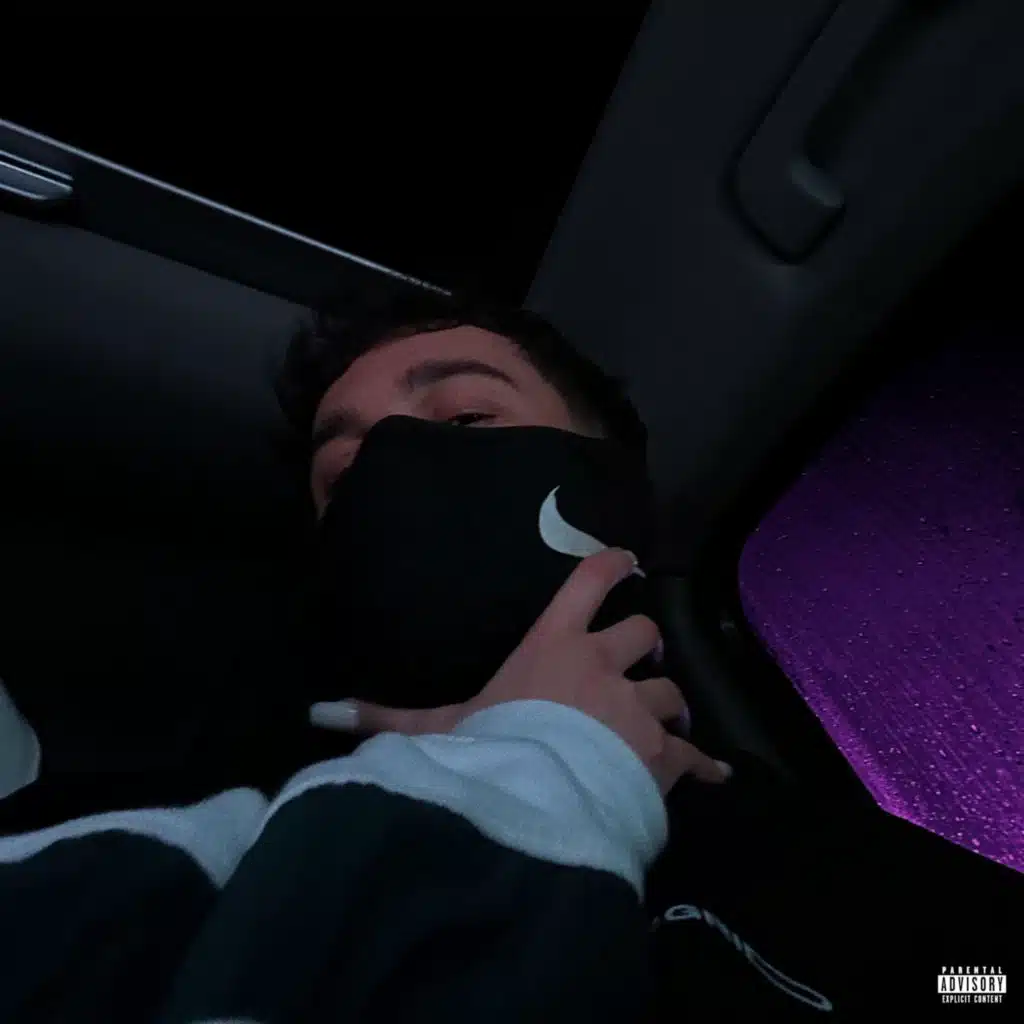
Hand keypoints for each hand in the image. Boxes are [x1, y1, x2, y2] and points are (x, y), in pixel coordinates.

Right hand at [311, 548, 730, 793]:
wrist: (530, 801)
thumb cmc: (482, 749)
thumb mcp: (430, 727)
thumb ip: (381, 714)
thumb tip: (318, 710)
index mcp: (553, 644)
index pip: (590, 582)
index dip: (612, 566)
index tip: (626, 562)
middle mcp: (602, 664)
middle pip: (644, 632)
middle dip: (643, 645)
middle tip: (635, 663)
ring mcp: (637, 709)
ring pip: (672, 691)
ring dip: (668, 706)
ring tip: (662, 723)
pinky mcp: (662, 756)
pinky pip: (695, 755)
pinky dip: (702, 764)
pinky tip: (713, 775)